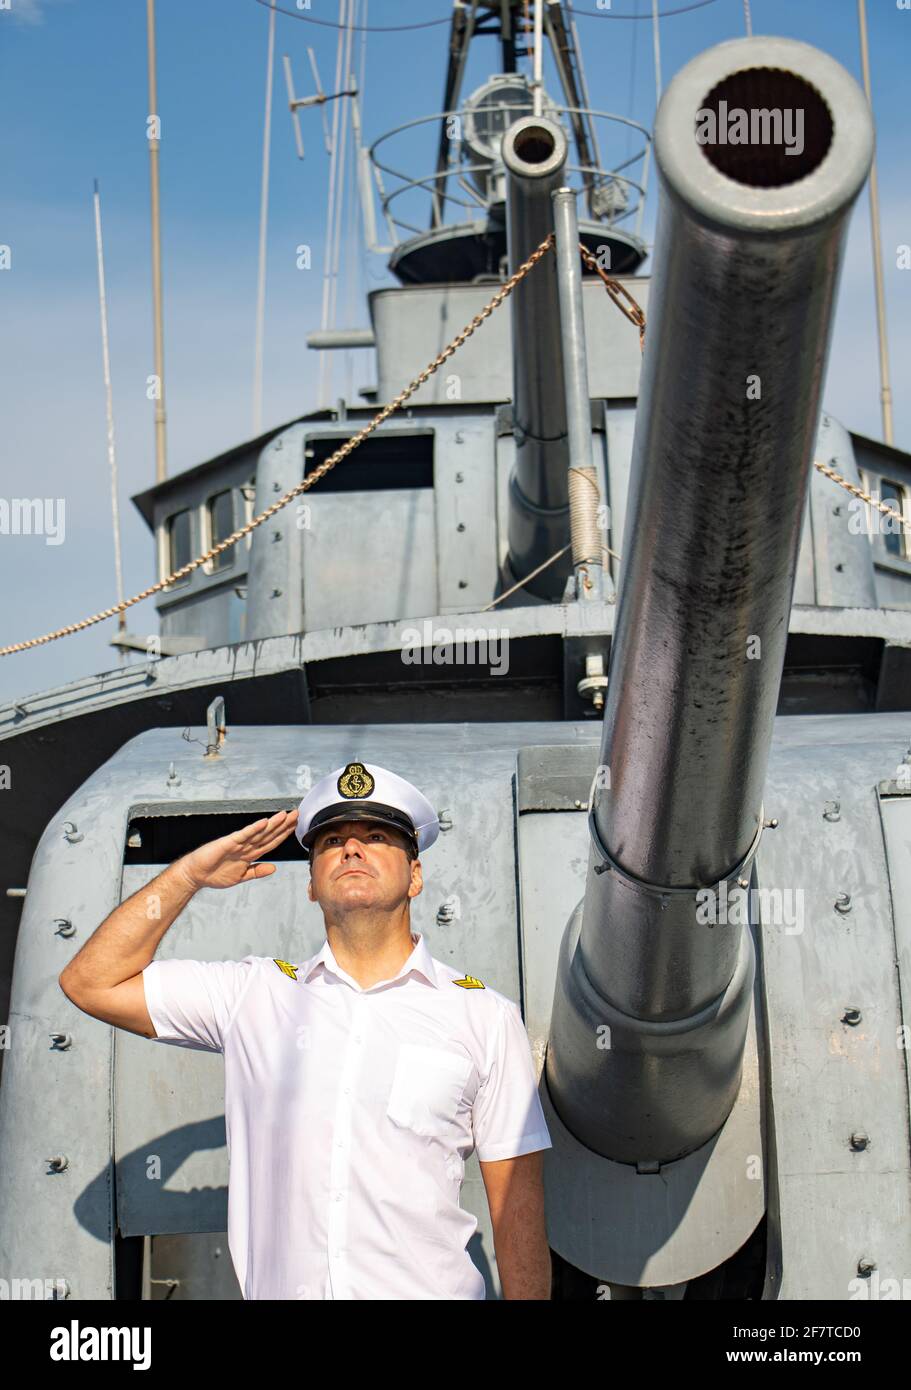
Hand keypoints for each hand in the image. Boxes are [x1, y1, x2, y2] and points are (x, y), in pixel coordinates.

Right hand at [177, 810, 297, 890]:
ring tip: (285, 815)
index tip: (295, 826)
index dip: (283, 834)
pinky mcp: (228, 843)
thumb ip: (257, 871)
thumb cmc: (215, 874)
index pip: (271, 842)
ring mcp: (238, 843)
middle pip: (268, 834)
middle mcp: (246, 846)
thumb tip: (274, 868)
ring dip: (273, 824)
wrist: (196, 874)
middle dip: (283, 825)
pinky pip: (244, 835)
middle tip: (297, 814)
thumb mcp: (241, 876)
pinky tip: (265, 822)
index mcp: (250, 854)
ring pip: (259, 832)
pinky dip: (254, 829)